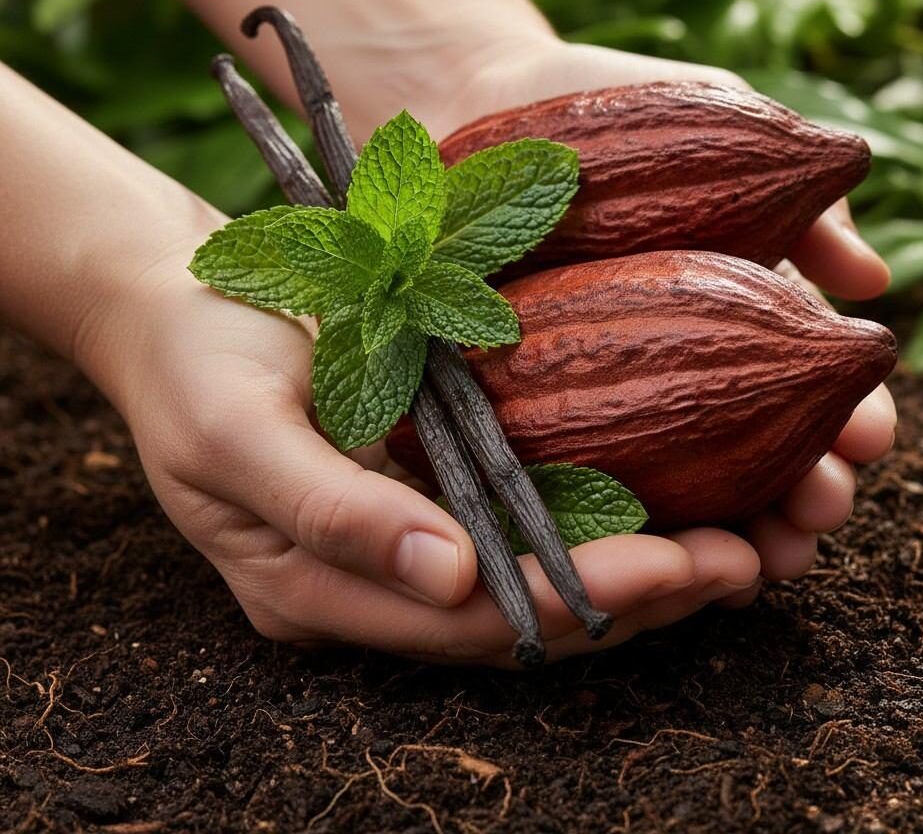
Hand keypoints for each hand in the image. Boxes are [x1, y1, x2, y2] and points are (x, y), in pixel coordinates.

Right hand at [91, 242, 770, 666]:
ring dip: (634, 565)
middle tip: (743, 559)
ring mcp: (400, 536)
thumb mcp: (236, 434)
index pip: (473, 623)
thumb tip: (446, 580)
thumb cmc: (191, 365)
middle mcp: (375, 580)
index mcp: (319, 590)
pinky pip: (521, 514)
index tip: (681, 567)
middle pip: (522, 616)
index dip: (580, 599)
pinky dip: (597, 512)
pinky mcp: (421, 482)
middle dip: (635, 596)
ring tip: (736, 540)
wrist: (172, 307)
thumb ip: (330, 511)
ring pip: (533, 574)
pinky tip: (666, 488)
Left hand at [412, 35, 896, 609]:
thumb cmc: (612, 108)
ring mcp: (588, 390)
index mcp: (730, 311)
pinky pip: (557, 473)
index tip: (868, 440)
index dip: (845, 419)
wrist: (478, 98)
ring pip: (664, 484)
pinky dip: (601, 518)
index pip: (805, 383)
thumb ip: (798, 195)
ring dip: (716, 530)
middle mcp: (668, 363)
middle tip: (819, 518)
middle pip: (748, 453)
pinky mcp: (510, 400)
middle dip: (794, 494)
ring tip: (754, 563)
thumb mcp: (722, 123)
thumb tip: (873, 276)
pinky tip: (638, 553)